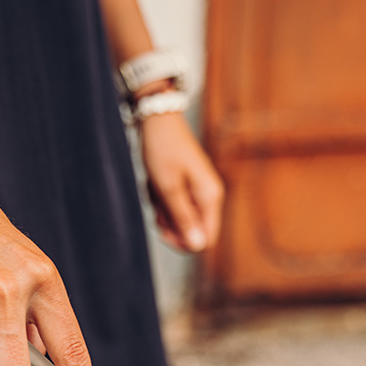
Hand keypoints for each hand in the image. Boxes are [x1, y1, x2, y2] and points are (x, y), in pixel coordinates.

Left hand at [138, 111, 224, 252]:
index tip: (162, 230)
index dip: (183, 242)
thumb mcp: (168, 187)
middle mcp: (209, 196)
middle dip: (170, 225)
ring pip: (180, 219)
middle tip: (155, 207)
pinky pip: (174, 205)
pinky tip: (155, 186)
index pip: (206, 239)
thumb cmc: (163, 149)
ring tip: (154, 190)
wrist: (157, 119)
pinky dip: (161, 201)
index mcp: (210, 197)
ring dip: (163, 212)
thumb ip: (183, 219)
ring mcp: (198, 191)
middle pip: (193, 231)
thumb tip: (198, 247)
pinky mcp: (187, 186)